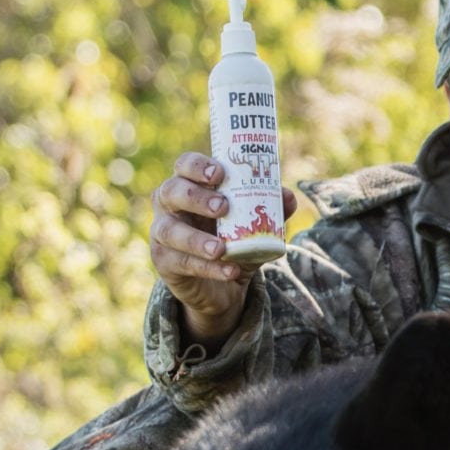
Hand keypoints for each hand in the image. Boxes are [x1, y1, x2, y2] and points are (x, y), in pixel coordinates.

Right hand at [150, 152, 296, 346]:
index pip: (184, 165)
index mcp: (189, 185)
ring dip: (196, 240)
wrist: (222, 285)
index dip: (197, 166)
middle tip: (223, 207)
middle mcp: (169, 205)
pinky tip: (229, 270)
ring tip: (222, 248)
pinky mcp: (164, 262)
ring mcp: (161, 233)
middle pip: (170, 191)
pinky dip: (208, 268)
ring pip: (170, 231)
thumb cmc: (234, 240)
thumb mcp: (254, 225)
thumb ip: (270, 210)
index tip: (220, 173)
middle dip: (196, 198)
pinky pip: (181, 263)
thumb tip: (287, 196)